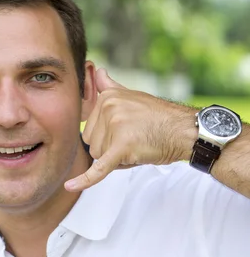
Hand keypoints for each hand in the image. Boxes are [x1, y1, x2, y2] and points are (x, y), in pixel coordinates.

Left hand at [64, 68, 196, 191]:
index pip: (91, 128)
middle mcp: (109, 108)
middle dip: (110, 148)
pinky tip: (69, 186)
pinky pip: (100, 168)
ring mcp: (115, 126)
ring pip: (99, 156)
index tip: (128, 128)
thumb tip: (97, 70)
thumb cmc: (158, 116)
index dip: (108, 136)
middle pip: (92, 143)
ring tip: (138, 146)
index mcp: (107, 97)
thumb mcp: (131, 96)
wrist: (186, 131)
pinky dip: (85, 180)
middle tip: (135, 139)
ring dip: (117, 158)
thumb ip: (109, 86)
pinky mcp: (122, 147)